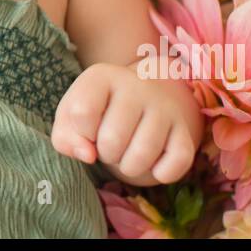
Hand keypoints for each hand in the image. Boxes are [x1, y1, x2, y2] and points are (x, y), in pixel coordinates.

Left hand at [51, 63, 200, 184]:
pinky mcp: (185, 131)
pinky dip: (161, 173)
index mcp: (102, 77)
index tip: (89, 130)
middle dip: (106, 154)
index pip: (82, 113)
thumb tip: (87, 155)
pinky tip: (153, 163)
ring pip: (142, 156)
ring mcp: (164, 107)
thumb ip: (65, 137)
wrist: (149, 93)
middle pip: (111, 140)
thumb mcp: (72, 117)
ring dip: (129, 167)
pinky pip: (176, 163)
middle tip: (111, 145)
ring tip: (128, 154)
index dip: (81, 133)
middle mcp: (137, 85)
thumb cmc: (101, 110)